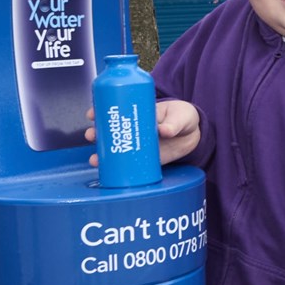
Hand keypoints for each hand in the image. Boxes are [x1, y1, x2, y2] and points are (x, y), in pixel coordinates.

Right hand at [84, 98, 200, 167]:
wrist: (194, 135)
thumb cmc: (183, 118)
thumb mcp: (180, 116)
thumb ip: (174, 123)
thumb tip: (164, 131)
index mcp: (137, 113)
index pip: (114, 110)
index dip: (100, 111)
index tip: (91, 114)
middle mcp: (133, 129)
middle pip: (110, 131)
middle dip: (96, 134)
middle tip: (90, 135)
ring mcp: (138, 145)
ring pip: (115, 149)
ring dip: (102, 154)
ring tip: (94, 159)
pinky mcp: (145, 159)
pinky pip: (128, 165)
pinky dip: (117, 170)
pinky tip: (106, 174)